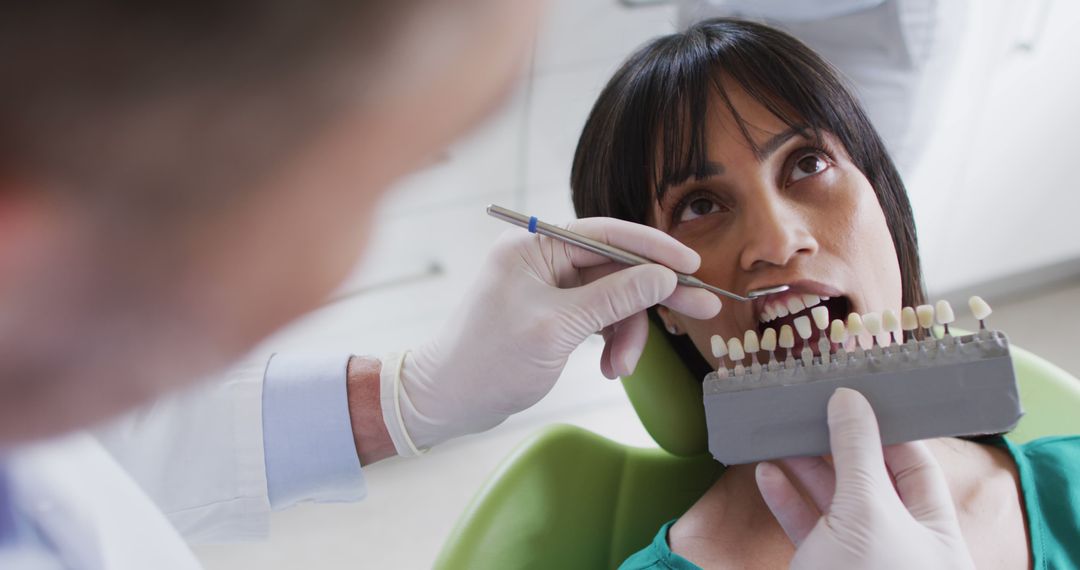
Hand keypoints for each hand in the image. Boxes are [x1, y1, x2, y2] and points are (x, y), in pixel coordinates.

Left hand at [387, 217, 720, 450]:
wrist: (447, 402)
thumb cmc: (488, 361)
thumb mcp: (558, 328)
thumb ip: (613, 298)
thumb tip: (662, 276)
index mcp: (534, 247)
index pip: (606, 234)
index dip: (653, 248)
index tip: (692, 264)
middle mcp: (543, 259)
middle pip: (616, 267)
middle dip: (653, 295)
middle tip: (701, 310)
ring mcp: (549, 287)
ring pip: (612, 298)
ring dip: (626, 333)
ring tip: (621, 368)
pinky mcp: (554, 313)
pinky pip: (599, 317)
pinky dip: (611, 341)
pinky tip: (612, 367)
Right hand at [755, 388, 974, 569]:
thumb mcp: (865, 510)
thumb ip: (857, 451)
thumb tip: (851, 399)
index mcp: (934, 530)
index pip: (915, 464)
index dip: (886, 428)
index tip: (854, 397)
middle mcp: (901, 542)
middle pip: (870, 479)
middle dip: (836, 444)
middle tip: (809, 410)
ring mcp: (860, 559)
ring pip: (833, 502)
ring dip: (804, 468)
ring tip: (779, 435)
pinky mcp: (824, 569)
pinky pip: (807, 527)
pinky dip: (786, 500)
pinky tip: (766, 474)